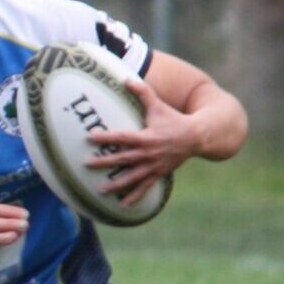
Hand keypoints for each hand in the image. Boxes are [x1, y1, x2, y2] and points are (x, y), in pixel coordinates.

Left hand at [87, 77, 198, 205]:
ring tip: (100, 190)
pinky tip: (122, 205)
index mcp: (146, 136)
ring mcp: (153, 166)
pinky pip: (145, 188)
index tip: (90, 137)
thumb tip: (126, 78)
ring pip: (132, 177)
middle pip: (123, 159)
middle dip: (104, 162)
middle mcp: (148, 153)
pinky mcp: (158, 174)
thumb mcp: (158, 105)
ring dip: (116, 184)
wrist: (196, 137)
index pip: (122, 137)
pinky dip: (134, 197)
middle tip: (87, 164)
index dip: (106, 137)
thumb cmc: (174, 119)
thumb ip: (142, 92)